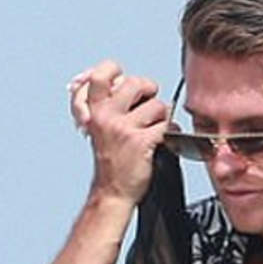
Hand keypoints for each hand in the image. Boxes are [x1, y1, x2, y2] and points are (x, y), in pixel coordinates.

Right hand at [67, 59, 170, 203]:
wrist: (112, 192)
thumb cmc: (109, 158)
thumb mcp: (97, 125)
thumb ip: (103, 100)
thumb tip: (110, 76)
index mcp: (92, 110)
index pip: (101, 74)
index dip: (115, 71)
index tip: (122, 82)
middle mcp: (105, 116)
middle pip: (136, 82)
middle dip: (148, 92)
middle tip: (145, 107)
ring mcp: (122, 129)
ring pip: (157, 105)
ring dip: (161, 117)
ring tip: (151, 130)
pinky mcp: (140, 142)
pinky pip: (167, 125)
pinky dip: (170, 133)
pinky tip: (162, 141)